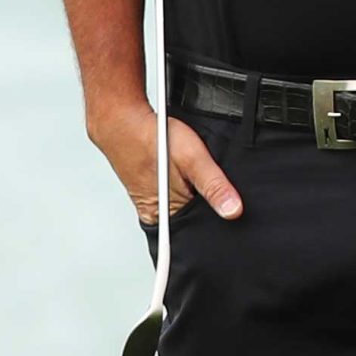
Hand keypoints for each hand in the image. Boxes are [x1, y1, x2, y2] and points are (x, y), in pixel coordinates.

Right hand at [90, 102, 241, 224]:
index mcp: (166, 216)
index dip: (216, 220)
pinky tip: (181, 174)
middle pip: (192, 223)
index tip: (224, 204)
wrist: (122, 123)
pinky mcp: (149, 195)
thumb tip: (233, 210)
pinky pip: (174, 198)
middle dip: (206, 208)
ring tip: (189, 175)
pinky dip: (183, 189)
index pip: (199, 233)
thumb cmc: (153, 138)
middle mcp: (156, 216)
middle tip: (201, 181)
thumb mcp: (193, 159)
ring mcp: (151, 206)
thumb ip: (214, 186)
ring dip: (194, 196)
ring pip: (184, 209)